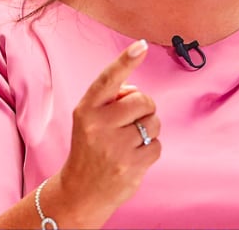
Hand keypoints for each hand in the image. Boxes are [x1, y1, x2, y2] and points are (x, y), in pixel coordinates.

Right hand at [55, 39, 160, 224]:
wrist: (80, 192)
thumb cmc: (90, 148)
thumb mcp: (88, 119)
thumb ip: (110, 100)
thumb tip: (138, 94)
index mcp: (86, 109)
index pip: (108, 79)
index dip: (126, 60)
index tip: (141, 46)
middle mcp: (98, 125)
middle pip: (143, 100)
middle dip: (145, 108)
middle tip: (131, 122)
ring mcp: (115, 147)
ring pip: (154, 123)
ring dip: (149, 130)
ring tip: (130, 142)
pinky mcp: (131, 165)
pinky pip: (157, 145)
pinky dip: (150, 150)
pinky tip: (133, 158)